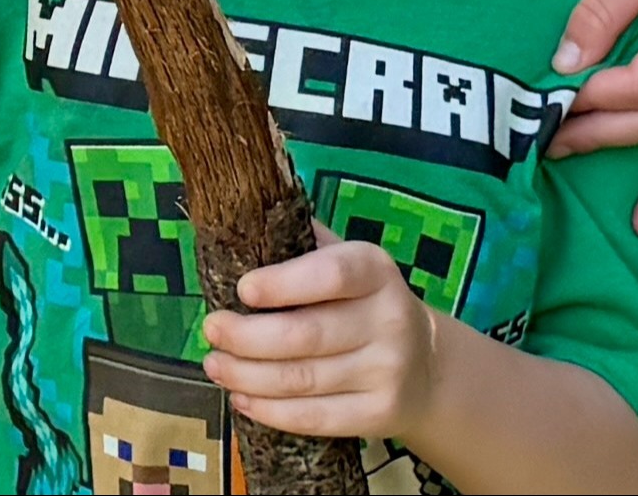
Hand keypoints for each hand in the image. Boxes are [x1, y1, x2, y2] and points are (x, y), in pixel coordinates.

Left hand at [203, 240, 444, 442]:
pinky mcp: (381, 413)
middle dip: (246, 337)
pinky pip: (315, 417)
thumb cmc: (363, 304)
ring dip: (247, 376)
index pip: (331, 275)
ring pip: (302, 380)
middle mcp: (389, 319)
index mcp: (376, 271)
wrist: (426, 365)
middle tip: (211, 330)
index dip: (283, 284)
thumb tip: (241, 220)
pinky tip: (242, 399)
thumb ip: (303, 244)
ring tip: (216, 365)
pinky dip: (270, 411)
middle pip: (305, 335)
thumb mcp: (348, 263)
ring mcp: (387, 370)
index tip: (242, 289)